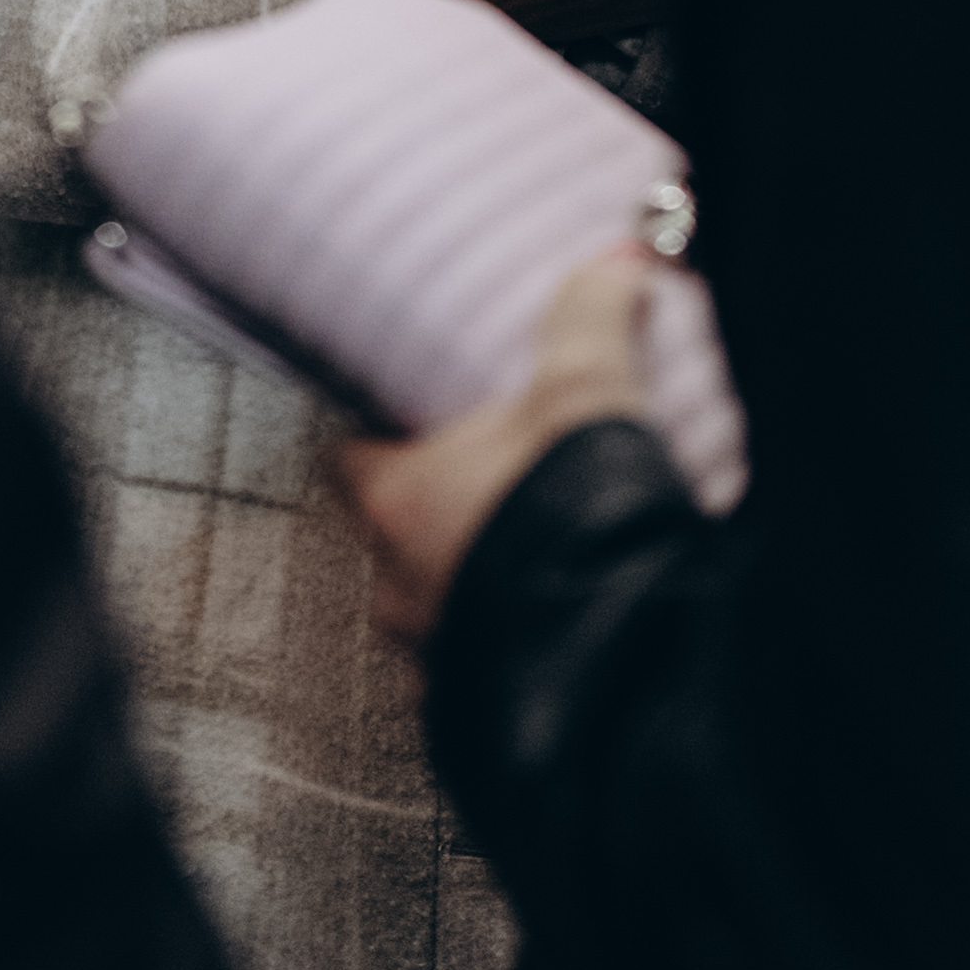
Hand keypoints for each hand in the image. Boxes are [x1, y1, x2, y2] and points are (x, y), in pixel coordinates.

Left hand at [335, 248, 657, 649]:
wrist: (621, 652)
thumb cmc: (574, 509)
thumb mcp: (585, 391)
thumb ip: (590, 316)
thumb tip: (616, 263)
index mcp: (396, 498)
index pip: (349, 456)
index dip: (375, 434)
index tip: (403, 416)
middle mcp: (397, 583)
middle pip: (395, 530)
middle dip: (439, 507)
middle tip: (490, 476)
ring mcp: (435, 653)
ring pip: (437, 600)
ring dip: (474, 576)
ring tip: (532, 547)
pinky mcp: (480, 706)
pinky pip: (482, 660)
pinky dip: (511, 635)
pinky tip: (558, 613)